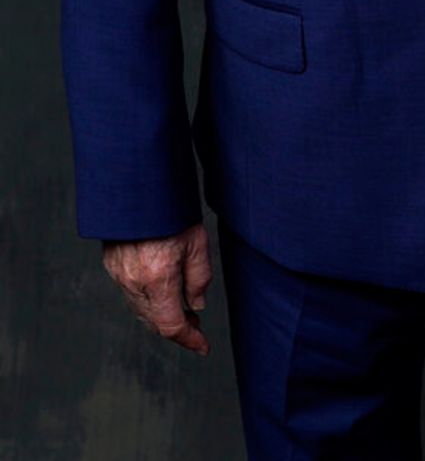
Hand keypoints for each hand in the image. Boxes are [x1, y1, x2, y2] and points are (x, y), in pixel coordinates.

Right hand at [102, 221, 212, 354]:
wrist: (137, 188)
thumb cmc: (171, 212)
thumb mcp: (197, 243)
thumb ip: (199, 279)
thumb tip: (196, 306)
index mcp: (158, 278)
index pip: (171, 325)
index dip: (188, 340)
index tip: (202, 346)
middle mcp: (134, 283)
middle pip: (155, 322)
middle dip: (177, 329)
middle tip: (196, 326)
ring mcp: (120, 276)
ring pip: (141, 310)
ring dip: (162, 315)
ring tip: (183, 309)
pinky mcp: (112, 266)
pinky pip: (131, 294)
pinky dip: (148, 301)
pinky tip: (162, 292)